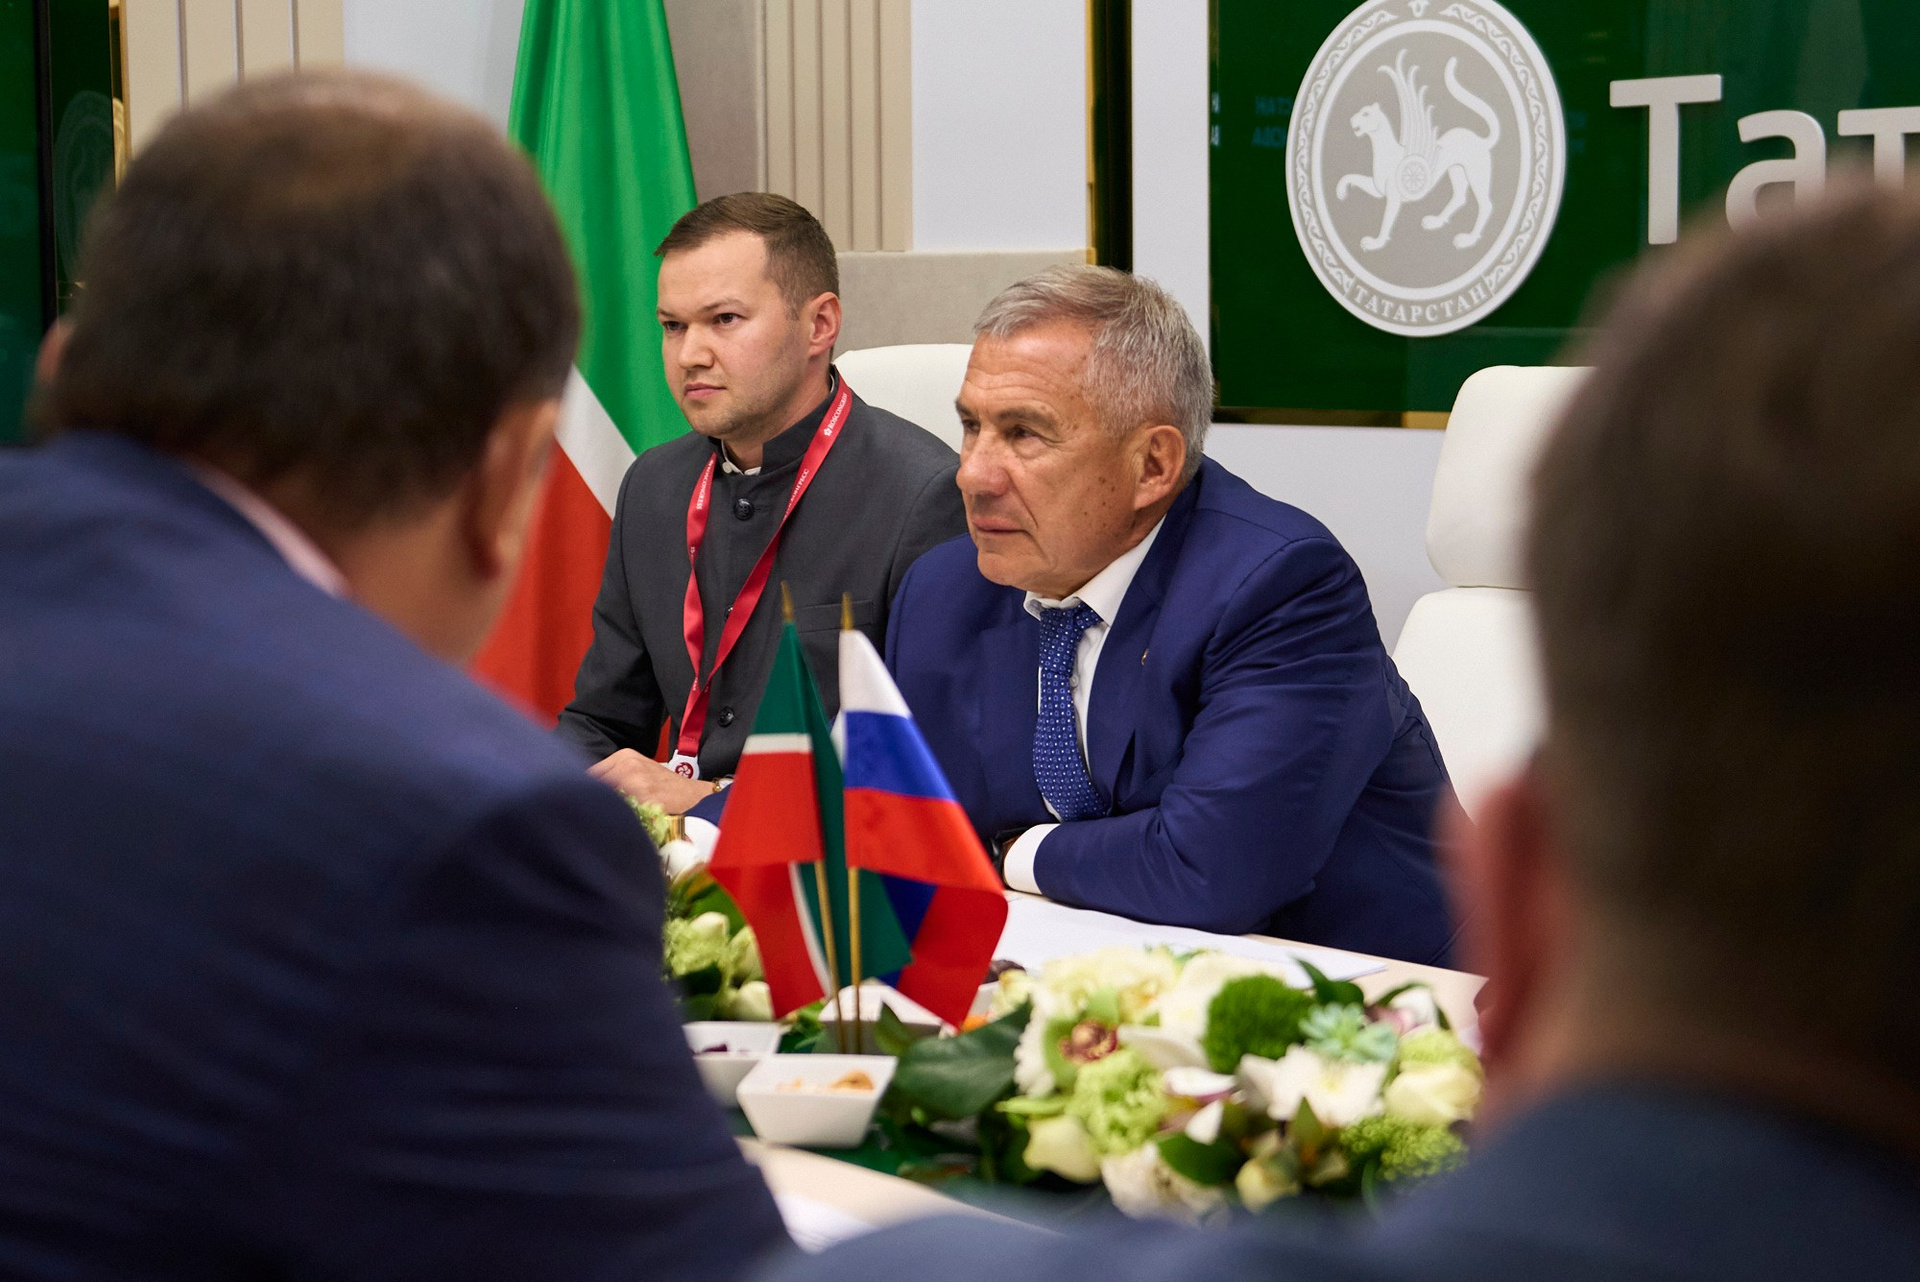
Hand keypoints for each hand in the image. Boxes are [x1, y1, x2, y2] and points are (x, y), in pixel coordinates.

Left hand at [589, 749, 714, 814]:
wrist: (695, 797)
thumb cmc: (664, 788)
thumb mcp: (639, 771)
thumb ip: (614, 777)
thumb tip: (584, 792)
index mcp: (624, 757)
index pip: (589, 774)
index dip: (580, 790)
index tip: (575, 804)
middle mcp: (628, 766)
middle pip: (593, 786)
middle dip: (588, 802)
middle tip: (586, 815)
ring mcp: (637, 782)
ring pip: (604, 800)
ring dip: (600, 812)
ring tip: (600, 822)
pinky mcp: (645, 800)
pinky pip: (622, 813)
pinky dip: (617, 820)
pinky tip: (619, 826)